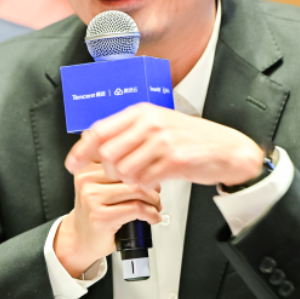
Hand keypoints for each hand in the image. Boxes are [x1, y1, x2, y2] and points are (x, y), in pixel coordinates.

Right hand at [53, 160, 161, 277]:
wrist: (80, 238)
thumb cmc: (94, 213)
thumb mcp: (101, 186)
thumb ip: (117, 173)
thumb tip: (147, 167)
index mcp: (87, 168)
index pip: (123, 160)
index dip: (143, 170)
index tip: (150, 180)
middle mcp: (86, 180)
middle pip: (131, 174)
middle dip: (151, 187)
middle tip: (155, 197)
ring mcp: (91, 198)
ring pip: (136, 190)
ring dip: (153, 201)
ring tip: (154, 207)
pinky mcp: (100, 216)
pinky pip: (136, 209)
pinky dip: (151, 214)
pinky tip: (152, 218)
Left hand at [65, 104, 263, 190]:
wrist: (226, 149)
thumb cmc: (191, 138)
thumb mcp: (158, 124)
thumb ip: (130, 130)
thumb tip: (96, 140)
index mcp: (142, 112)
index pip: (99, 130)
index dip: (82, 150)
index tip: (73, 164)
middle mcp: (150, 123)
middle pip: (108, 153)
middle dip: (109, 170)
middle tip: (120, 175)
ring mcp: (162, 141)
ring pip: (124, 169)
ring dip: (128, 180)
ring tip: (140, 178)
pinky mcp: (174, 160)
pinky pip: (144, 179)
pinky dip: (144, 186)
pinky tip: (153, 181)